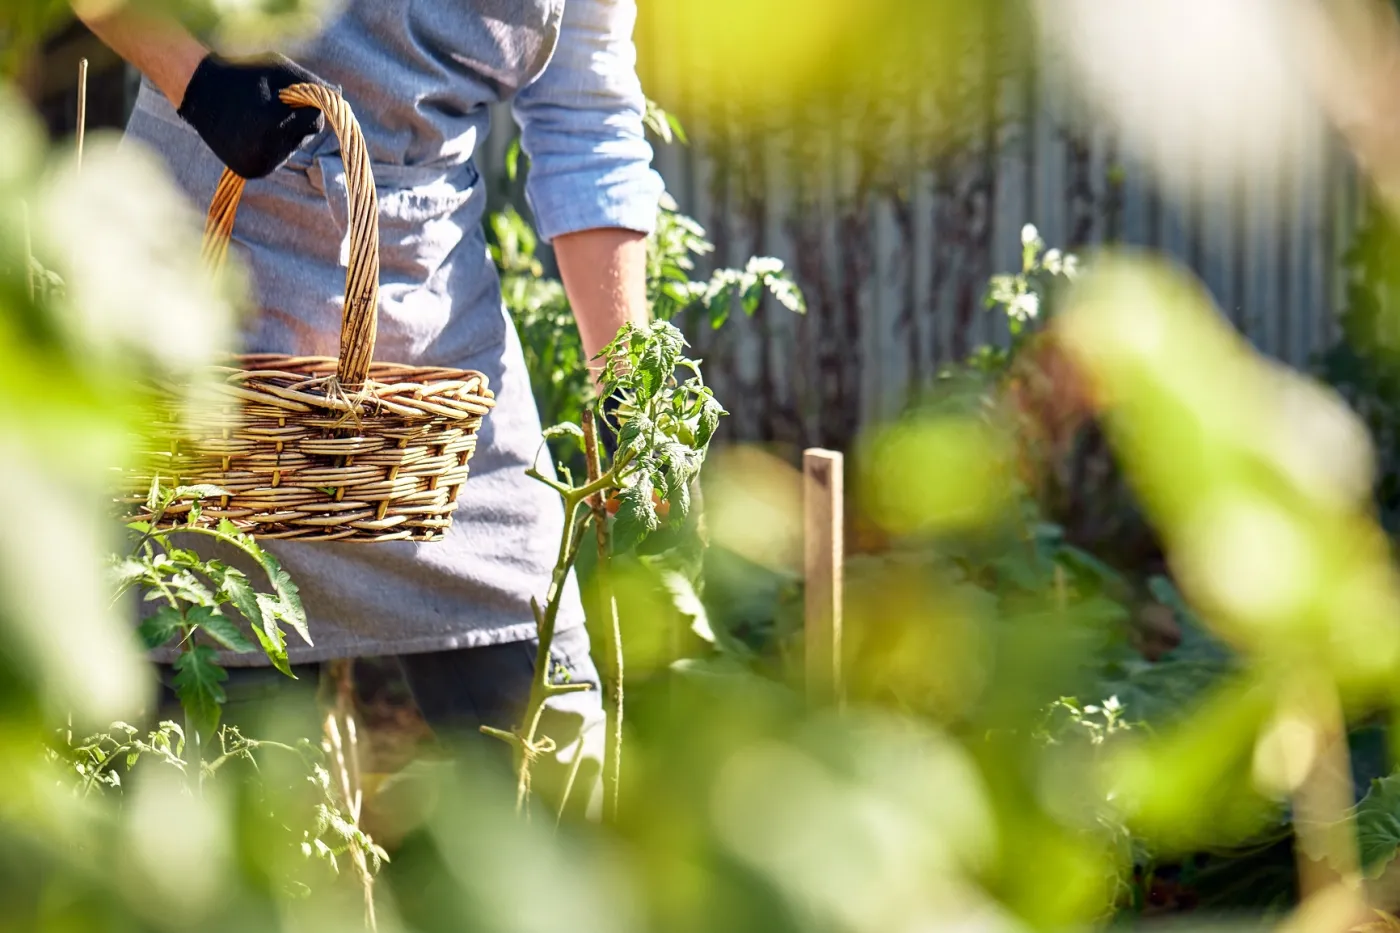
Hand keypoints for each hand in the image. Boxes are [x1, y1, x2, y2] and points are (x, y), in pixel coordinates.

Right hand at [176, 53, 328, 178]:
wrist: (197, 87)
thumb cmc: (243, 72)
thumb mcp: (280, 69)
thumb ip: (313, 84)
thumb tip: (341, 96)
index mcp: (273, 125)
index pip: (314, 121)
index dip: (304, 104)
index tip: (284, 93)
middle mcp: (265, 152)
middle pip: (303, 137)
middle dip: (293, 120)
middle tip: (265, 104)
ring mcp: (257, 165)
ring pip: (291, 149)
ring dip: (283, 134)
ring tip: (255, 117)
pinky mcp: (250, 172)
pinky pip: (276, 158)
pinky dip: (271, 145)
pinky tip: (251, 131)